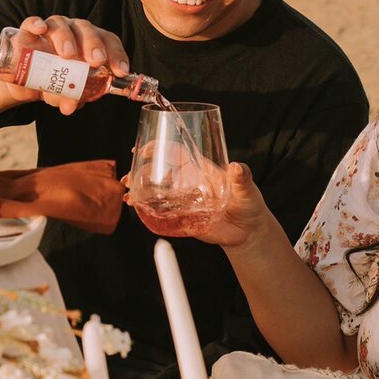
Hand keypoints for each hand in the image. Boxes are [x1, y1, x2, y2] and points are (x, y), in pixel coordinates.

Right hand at [0, 16, 130, 116]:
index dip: (116, 54)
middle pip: (87, 30)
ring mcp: (50, 30)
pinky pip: (31, 23)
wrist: (25, 82)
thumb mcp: (64, 93)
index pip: (108, 42)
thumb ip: (68, 97)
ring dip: (66, 37)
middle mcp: (73, 32)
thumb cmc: (54, 83)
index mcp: (90, 44)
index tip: (121, 71)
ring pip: (61, 24)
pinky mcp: (27, 33)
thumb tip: (69, 106)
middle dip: (93, 44)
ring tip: (67, 55)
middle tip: (96, 60)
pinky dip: (36, 24)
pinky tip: (41, 29)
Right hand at [126, 161, 272, 248]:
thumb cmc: (248, 204)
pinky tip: (138, 210)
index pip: (176, 153)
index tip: (144, 149)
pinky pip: (162, 215)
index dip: (159, 147)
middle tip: (129, 177)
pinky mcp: (183, 220)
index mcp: (201, 170)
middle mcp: (188, 184)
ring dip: (140, 193)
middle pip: (159, 173)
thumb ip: (242, 178)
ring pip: (157, 194)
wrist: (248, 231)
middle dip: (141, 173)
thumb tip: (237, 167)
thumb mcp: (247, 188)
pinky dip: (148, 213)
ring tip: (130, 196)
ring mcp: (184, 202)